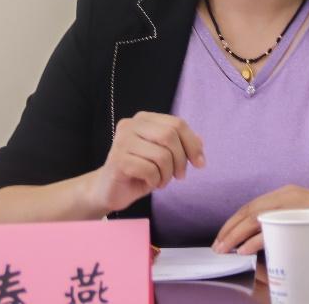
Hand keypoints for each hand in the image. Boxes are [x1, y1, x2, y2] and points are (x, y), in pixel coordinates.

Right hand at [85, 112, 204, 214]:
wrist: (108, 190)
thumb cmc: (139, 171)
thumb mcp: (163, 156)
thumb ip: (180, 145)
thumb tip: (200, 142)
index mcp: (143, 119)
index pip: (177, 123)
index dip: (192, 144)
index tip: (200, 163)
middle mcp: (130, 125)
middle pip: (170, 136)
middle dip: (181, 160)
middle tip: (180, 176)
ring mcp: (122, 141)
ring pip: (162, 155)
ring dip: (168, 174)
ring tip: (162, 181)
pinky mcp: (118, 160)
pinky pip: (149, 170)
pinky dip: (155, 181)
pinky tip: (150, 184)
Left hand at [212, 184, 308, 254]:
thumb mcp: (304, 218)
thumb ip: (284, 223)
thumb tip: (261, 239)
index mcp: (285, 194)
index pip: (252, 206)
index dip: (234, 222)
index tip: (223, 236)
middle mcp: (286, 195)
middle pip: (249, 211)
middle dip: (230, 229)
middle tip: (217, 246)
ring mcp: (293, 204)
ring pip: (255, 218)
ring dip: (237, 235)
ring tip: (225, 249)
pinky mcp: (300, 216)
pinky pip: (270, 228)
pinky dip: (254, 240)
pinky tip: (244, 249)